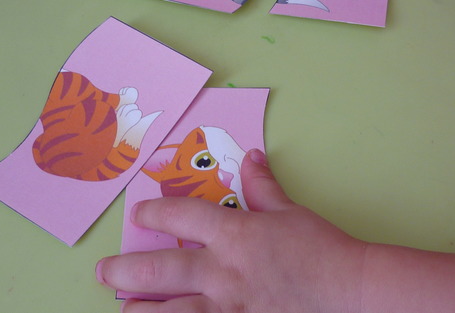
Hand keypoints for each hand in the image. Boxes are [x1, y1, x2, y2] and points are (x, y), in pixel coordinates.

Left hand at [96, 149, 367, 312]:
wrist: (350, 292)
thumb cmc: (322, 250)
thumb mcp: (290, 212)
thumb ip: (264, 186)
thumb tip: (251, 156)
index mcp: (233, 234)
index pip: (181, 215)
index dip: (155, 210)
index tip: (140, 212)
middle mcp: (221, 272)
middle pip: (159, 269)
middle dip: (125, 270)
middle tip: (104, 272)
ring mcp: (227, 307)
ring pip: (170, 311)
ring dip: (141, 311)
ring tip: (122, 310)